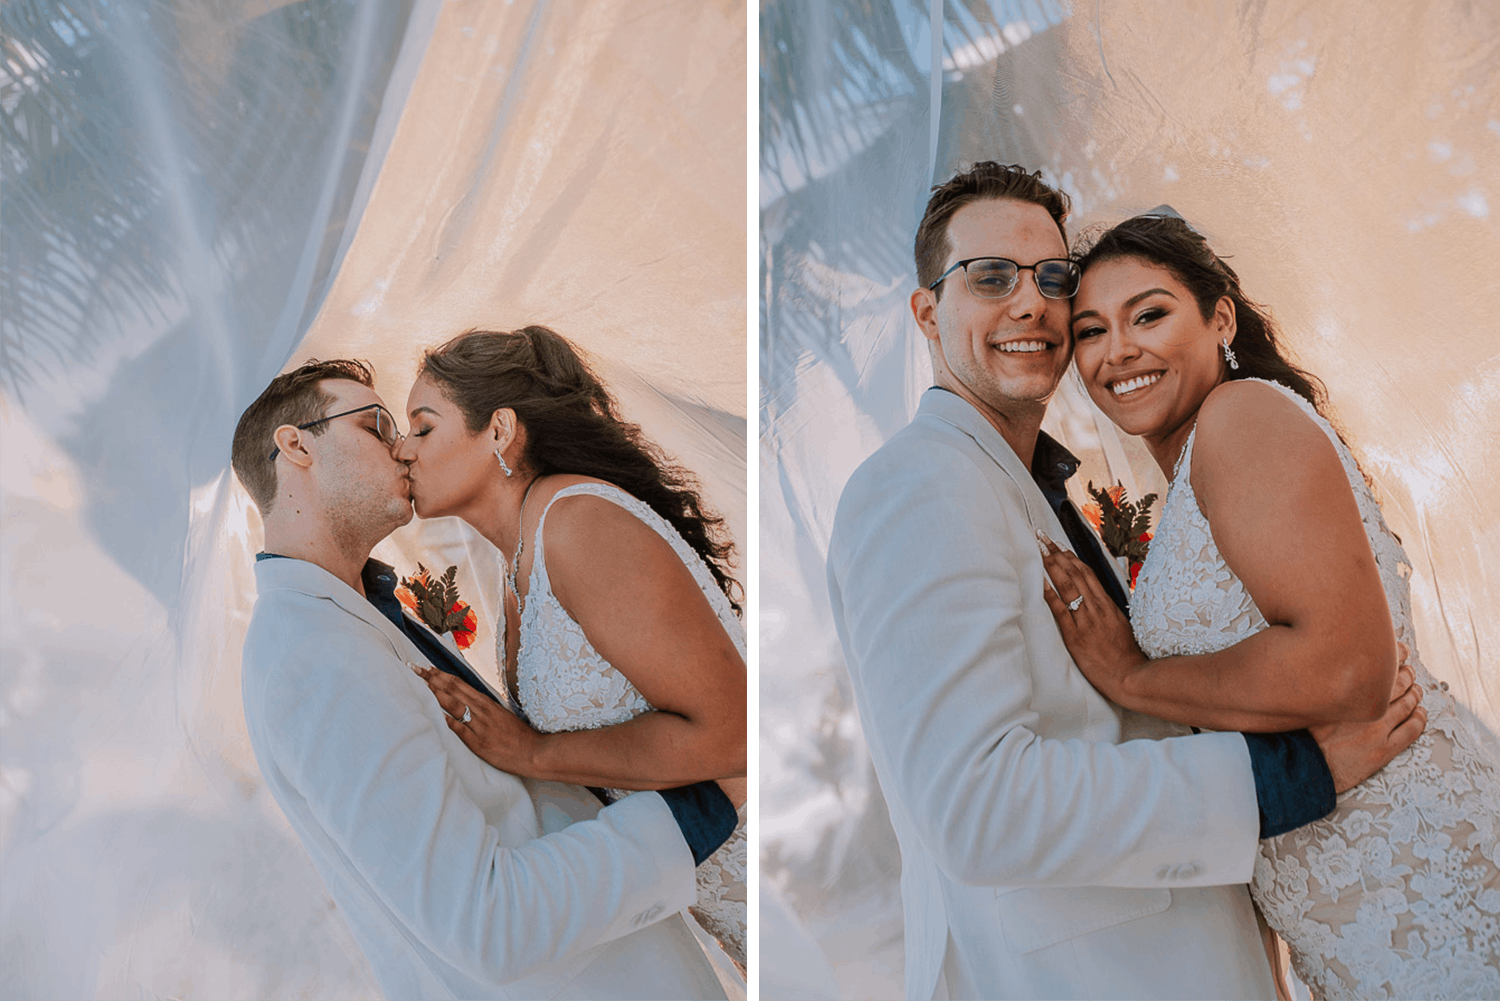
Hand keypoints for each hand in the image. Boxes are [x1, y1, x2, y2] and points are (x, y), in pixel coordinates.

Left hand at [411, 664, 545, 776]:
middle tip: (414, 667)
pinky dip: (443, 718)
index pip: (459, 683)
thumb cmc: (519, 736)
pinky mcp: (477, 741)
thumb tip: (469, 703)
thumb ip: (485, 709)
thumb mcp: (502, 716)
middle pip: (452, 689)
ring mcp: (478, 725)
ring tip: (417, 682)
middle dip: (431, 677)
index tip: (427, 667)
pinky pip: (457, 727)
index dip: (441, 674)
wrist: (534, 752)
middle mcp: (481, 710)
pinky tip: (431, 711)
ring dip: (433, 691)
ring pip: (452, 703)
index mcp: (486, 702)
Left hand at [1037, 530, 1144, 701]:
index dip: (1071, 558)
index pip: (1087, 573)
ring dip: (1052, 565)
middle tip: (1042, 538)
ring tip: (1039, 550)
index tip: (1059, 546)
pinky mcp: (1075, 635)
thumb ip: (1110, 610)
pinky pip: (1060, 610)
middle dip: (1057, 553)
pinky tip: (1039, 581)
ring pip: (1068, 585)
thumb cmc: (1127, 655)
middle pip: (1075, 573)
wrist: (1130, 676)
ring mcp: (1086, 620)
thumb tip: (1101, 599)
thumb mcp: (1122, 625)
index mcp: (1107, 605)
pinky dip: (1049, 593)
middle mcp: (1097, 608)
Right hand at [1309, 652, 1425, 792]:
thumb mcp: (1306, 699)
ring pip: (1407, 706)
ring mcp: (1377, 730)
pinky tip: (1421, 714)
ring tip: (1417, 690)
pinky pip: (1411, 731)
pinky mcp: (1383, 750)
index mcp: (1348, 692)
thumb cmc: (1299, 734)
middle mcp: (1365, 708)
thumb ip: (1321, 682)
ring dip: (1415, 695)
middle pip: (1397, 684)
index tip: (1398, 651)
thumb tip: (1328, 664)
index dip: (1394, 656)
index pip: (1380, 667)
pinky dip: (1420, 719)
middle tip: (1409, 670)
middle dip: (1407, 674)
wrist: (1302, 768)